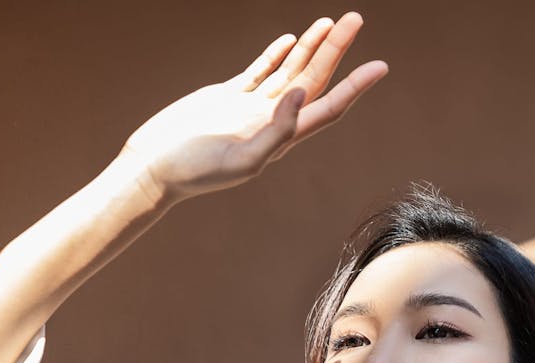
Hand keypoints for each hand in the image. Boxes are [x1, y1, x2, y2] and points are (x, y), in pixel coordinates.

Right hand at [118, 12, 387, 204]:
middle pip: (315, 81)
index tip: (380, 66)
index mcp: (281, 138)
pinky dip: (276, 54)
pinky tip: (290, 40)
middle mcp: (271, 121)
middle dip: (336, 50)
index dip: (356, 87)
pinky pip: (260, 71)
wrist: (155, 167)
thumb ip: (277, 131)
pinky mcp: (228, 96)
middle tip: (356, 18)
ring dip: (311, 47)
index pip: (328, 107)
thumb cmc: (194, 171)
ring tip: (331, 22)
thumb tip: (303, 94)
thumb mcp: (241, 160)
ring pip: (291, 71)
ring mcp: (250, 107)